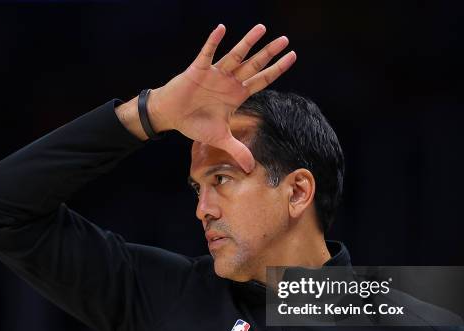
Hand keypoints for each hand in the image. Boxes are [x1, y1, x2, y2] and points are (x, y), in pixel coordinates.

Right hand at [148, 24, 295, 172]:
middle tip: (285, 40)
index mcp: (236, 94)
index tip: (292, 57)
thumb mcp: (220, 138)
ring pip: (235, 55)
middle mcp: (229, 81)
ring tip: (262, 29)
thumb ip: (237, 150)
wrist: (171, 116)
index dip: (277, 69)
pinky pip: (207, 53)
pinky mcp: (198, 70)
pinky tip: (221, 29)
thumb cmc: (195, 123)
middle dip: (269, 53)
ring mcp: (214, 73)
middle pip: (253, 64)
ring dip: (248, 42)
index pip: (262, 80)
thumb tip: (251, 169)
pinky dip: (213, 42)